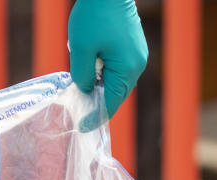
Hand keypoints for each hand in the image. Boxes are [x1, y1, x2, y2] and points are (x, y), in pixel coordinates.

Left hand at [68, 0, 147, 127]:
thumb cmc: (94, 16)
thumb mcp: (81, 49)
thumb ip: (82, 76)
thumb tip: (86, 90)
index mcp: (127, 69)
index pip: (111, 103)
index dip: (95, 116)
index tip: (82, 126)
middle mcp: (137, 65)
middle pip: (116, 94)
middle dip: (98, 101)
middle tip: (79, 108)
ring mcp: (138, 55)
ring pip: (117, 81)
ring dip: (100, 85)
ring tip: (83, 83)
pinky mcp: (134, 46)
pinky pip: (119, 68)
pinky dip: (105, 72)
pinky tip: (91, 66)